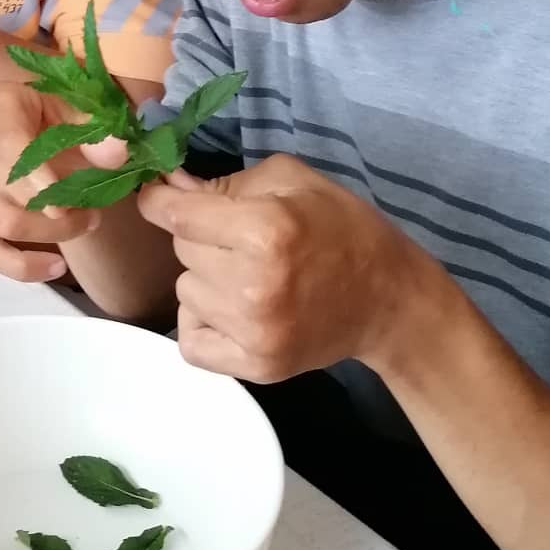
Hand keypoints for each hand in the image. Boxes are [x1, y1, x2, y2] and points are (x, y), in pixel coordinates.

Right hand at [0, 83, 120, 283]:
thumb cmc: (54, 112)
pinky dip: (19, 266)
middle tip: (95, 214)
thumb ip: (97, 129)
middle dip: (59, 214)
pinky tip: (54, 268)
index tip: (65, 205)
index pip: (9, 145)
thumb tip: (116, 153)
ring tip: (85, 225)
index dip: (37, 178)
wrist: (25, 118)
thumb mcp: (78, 108)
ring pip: (2, 224)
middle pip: (10, 192)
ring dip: (51, 234)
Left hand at [138, 154, 428, 382]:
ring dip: (205, 281)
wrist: (389, 300)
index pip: (177, 214)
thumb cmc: (341, 228)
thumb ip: (224, 183)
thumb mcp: (291, 181)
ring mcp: (253, 332)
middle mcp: (253, 285)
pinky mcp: (256, 367)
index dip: (160, 200)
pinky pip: (189, 343)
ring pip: (185, 292)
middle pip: (181, 251)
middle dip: (201, 238)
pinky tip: (232, 310)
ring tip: (246, 276)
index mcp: (266, 230)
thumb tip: (167, 185)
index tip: (160, 197)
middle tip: (239, 240)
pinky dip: (203, 324)